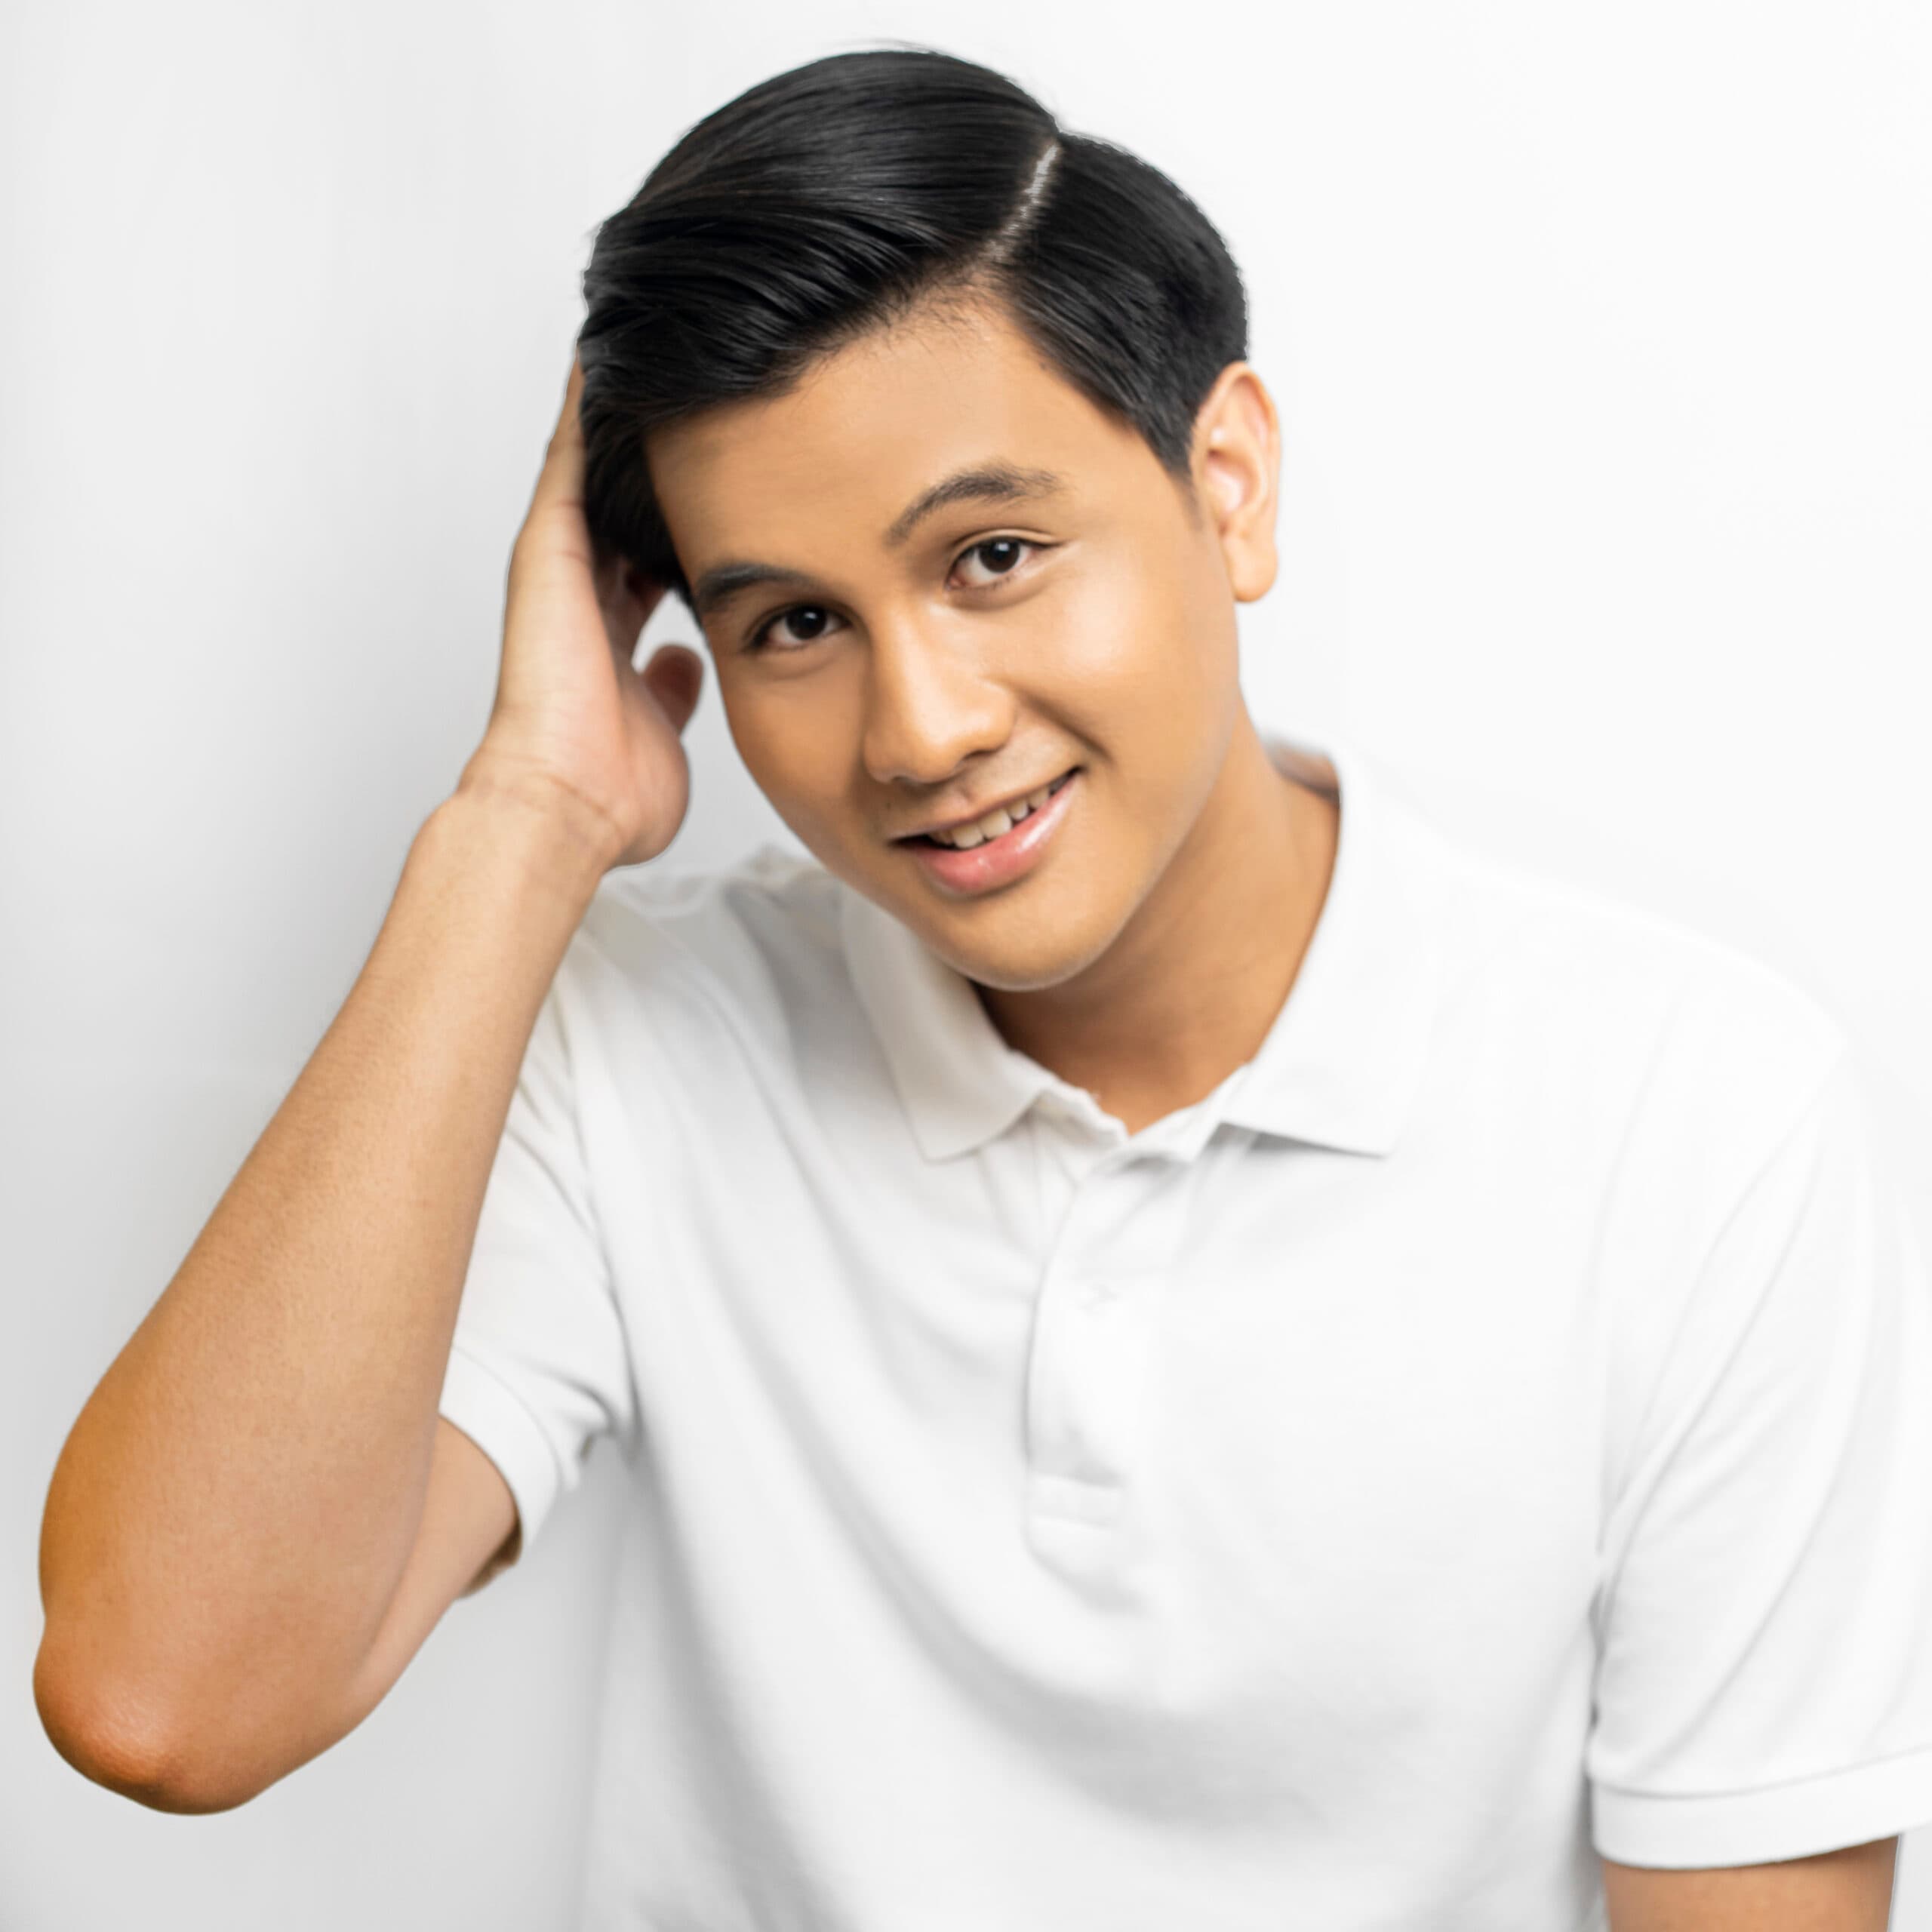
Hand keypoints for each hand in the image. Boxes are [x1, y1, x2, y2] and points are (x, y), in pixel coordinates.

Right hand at [458, 353, 703, 869]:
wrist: (566, 804)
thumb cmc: (611, 794)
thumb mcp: (665, 730)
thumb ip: (674, 691)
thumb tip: (686, 660)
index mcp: (611, 636)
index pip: (649, 562)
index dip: (683, 524)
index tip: (719, 488)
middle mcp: (585, 594)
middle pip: (625, 508)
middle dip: (659, 464)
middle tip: (697, 398)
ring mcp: (563, 567)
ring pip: (596, 471)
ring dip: (622, 419)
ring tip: (656, 351)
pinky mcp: (548, 547)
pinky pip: (569, 458)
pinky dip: (585, 410)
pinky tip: (605, 355)